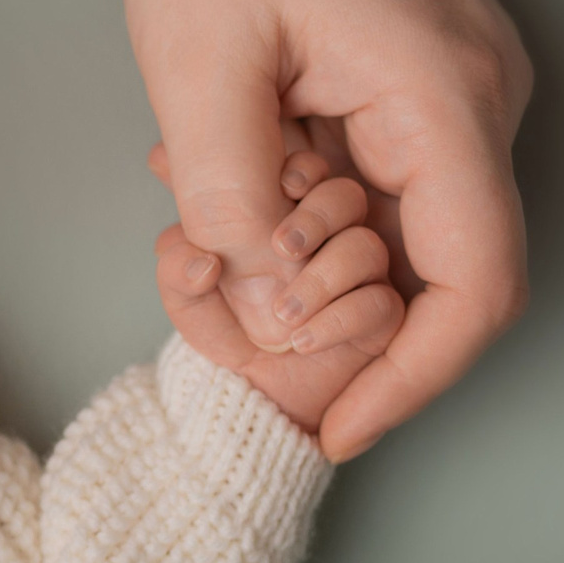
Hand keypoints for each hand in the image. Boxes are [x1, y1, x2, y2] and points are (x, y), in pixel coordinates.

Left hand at [125, 0, 530, 458]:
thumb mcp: (196, 51)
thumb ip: (224, 182)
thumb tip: (256, 284)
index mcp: (443, 100)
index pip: (474, 285)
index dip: (412, 377)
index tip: (335, 426)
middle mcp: (476, 103)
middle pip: (434, 269)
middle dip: (329, 314)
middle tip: (213, 297)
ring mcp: (455, 89)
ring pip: (397, 226)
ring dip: (304, 252)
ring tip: (196, 210)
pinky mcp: (419, 78)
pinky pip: (377, 176)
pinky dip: (305, 199)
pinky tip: (224, 161)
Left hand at [154, 148, 404, 442]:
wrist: (249, 393)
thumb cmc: (224, 333)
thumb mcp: (188, 299)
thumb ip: (181, 270)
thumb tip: (202, 260)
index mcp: (288, 210)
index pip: (309, 170)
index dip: (299, 171)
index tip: (278, 187)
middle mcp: (332, 236)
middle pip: (347, 196)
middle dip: (315, 217)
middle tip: (281, 246)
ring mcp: (362, 274)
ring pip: (367, 248)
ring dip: (322, 277)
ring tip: (282, 313)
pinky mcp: (382, 315)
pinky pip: (382, 306)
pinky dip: (337, 320)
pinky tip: (300, 339)